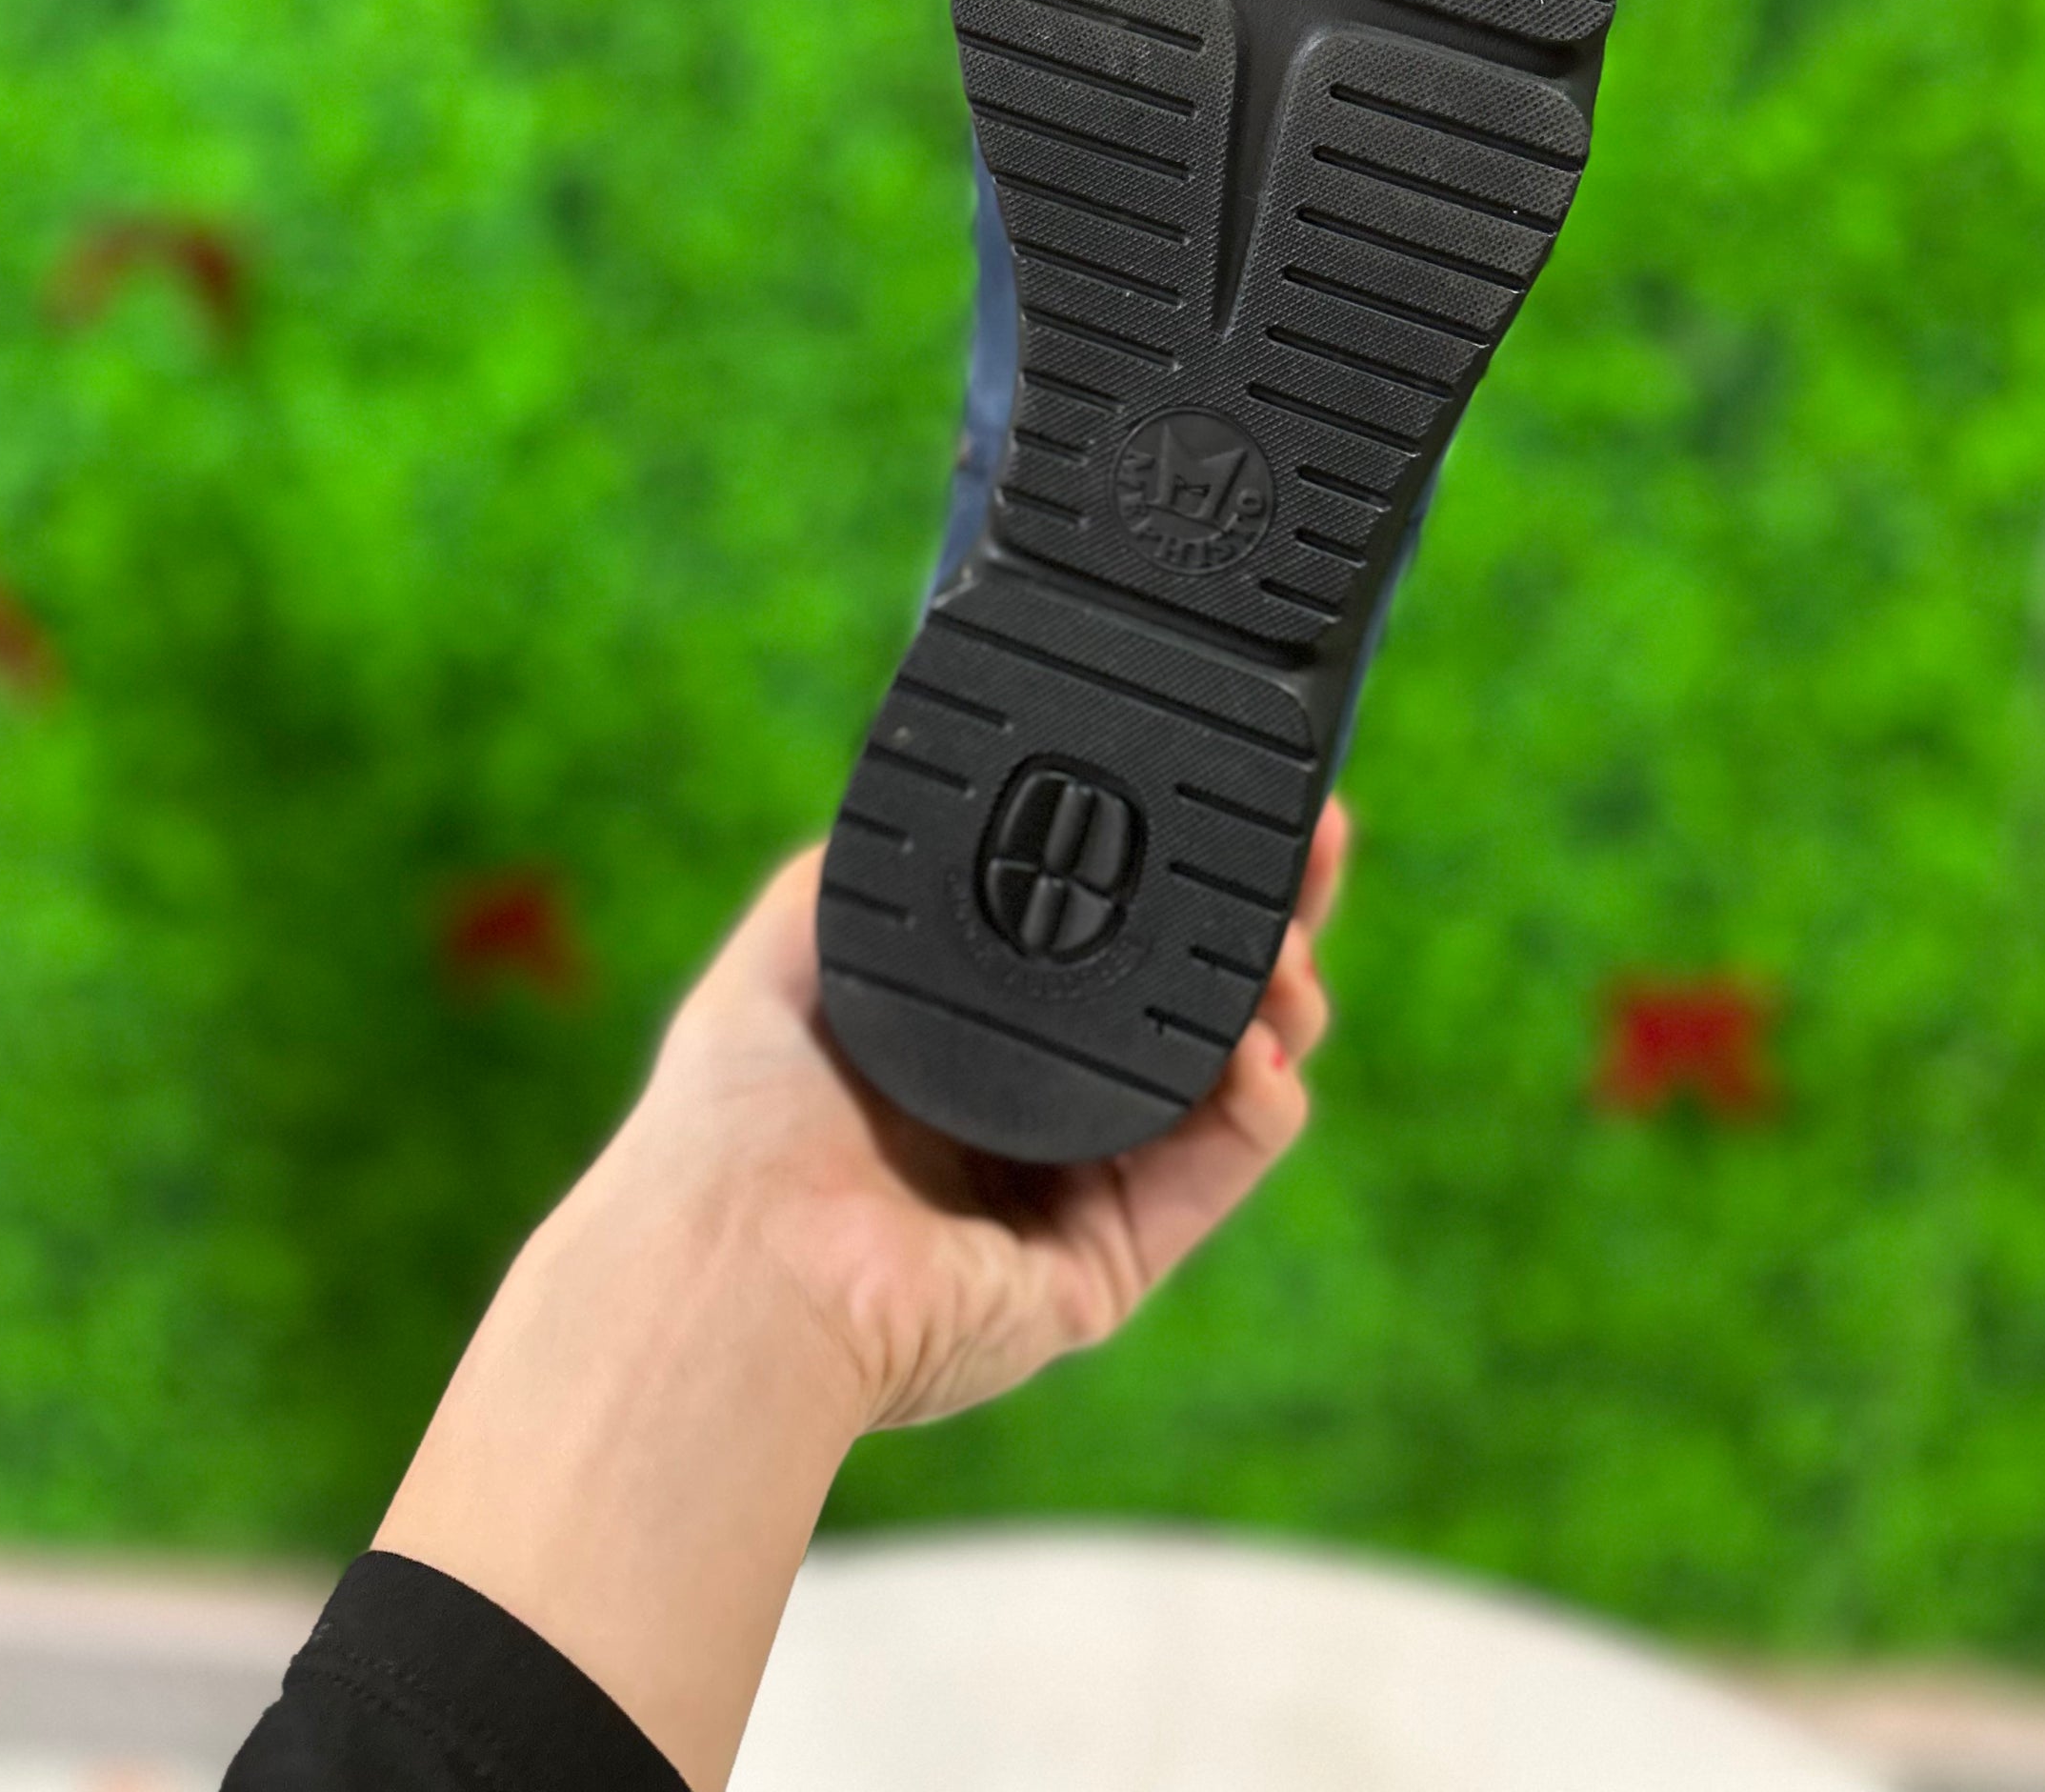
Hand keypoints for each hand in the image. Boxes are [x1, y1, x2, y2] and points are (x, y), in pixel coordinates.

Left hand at [378, 800, 1347, 1787]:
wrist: (730, 1259)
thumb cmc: (728, 1116)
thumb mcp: (789, 946)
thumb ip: (859, 865)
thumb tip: (927, 780)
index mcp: (969, 1042)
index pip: (1104, 945)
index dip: (1175, 875)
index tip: (1230, 798)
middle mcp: (1032, 1113)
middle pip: (1190, 1003)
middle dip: (1266, 922)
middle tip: (1316, 843)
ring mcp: (1077, 1191)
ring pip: (1225, 1081)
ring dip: (1280, 1006)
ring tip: (1291, 954)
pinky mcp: (1106, 1266)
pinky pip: (1216, 1173)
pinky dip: (1260, 1109)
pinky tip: (1263, 1054)